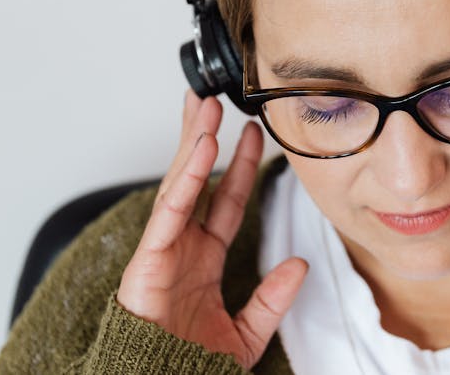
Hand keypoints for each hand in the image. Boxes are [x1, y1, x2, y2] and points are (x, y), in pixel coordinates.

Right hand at [117, 90, 307, 368]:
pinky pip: (171, 210)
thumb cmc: (192, 367)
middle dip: (207, 139)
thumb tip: (300, 265)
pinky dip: (186, 177)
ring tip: (206, 106)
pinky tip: (202, 146)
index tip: (254, 135)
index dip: (239, 167)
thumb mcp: (246, 332)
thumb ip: (271, 298)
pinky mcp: (149, 259)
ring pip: (180, 183)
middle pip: (196, 180)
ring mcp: (164, 250)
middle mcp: (182, 247)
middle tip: (219, 101)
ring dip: (194, 143)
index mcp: (203, 260)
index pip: (225, 201)